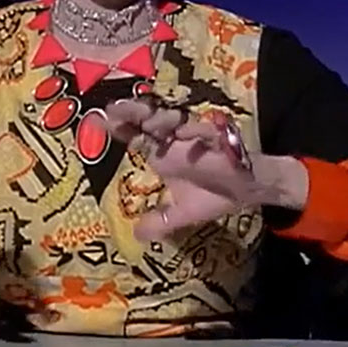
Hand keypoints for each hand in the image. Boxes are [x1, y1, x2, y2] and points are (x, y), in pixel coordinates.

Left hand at [106, 98, 306, 240]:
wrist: (249, 191)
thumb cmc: (214, 194)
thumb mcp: (182, 213)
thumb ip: (160, 222)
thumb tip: (136, 236)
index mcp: (162, 153)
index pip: (135, 136)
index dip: (118, 128)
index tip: (98, 120)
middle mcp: (175, 141)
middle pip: (149, 120)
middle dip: (133, 113)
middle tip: (114, 110)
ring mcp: (196, 136)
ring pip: (175, 120)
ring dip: (160, 118)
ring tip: (146, 119)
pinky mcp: (220, 138)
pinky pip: (207, 130)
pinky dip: (197, 130)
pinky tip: (185, 132)